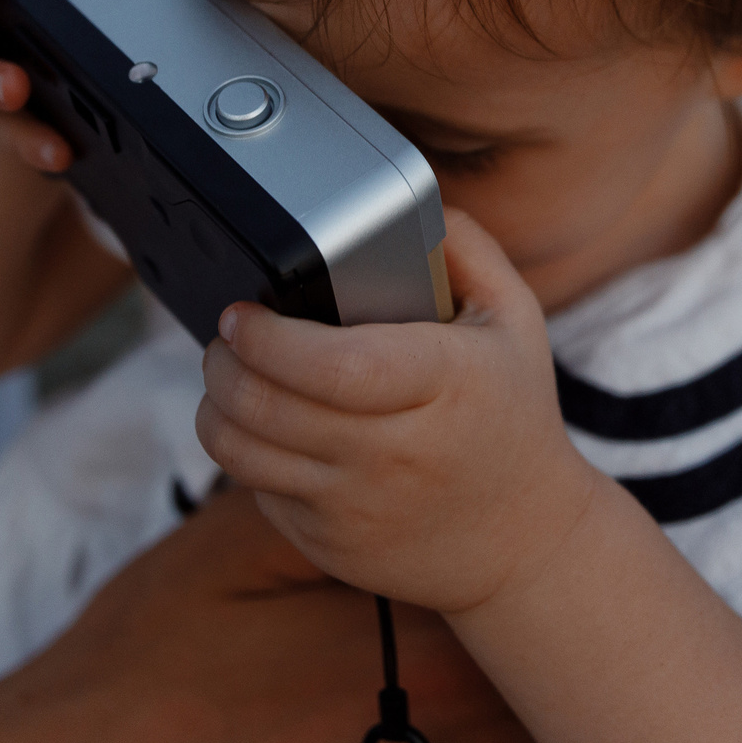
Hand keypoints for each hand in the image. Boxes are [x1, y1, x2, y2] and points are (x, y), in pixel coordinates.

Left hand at [196, 212, 606, 617]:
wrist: (526, 541)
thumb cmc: (511, 415)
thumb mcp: (516, 321)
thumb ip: (468, 249)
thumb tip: (416, 198)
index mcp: (444, 384)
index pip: (336, 366)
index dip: (270, 339)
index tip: (242, 315)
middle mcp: (398, 453)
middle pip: (269, 407)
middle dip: (223, 363)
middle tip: (223, 338)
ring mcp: (359, 507)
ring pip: (244, 454)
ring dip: (215, 408)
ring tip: (227, 379)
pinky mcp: (330, 544)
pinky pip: (258, 492)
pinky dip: (246, 456)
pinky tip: (265, 430)